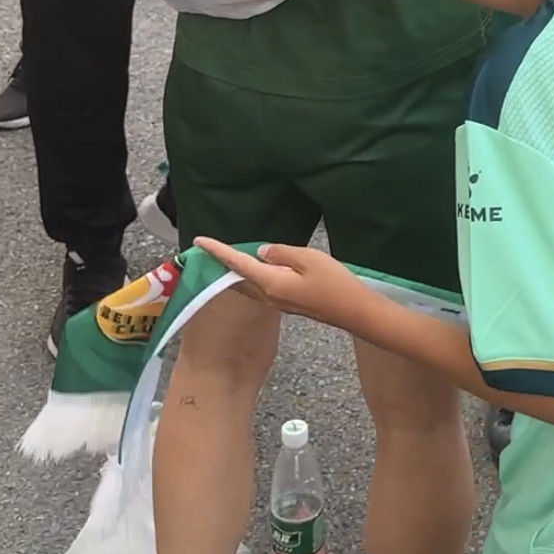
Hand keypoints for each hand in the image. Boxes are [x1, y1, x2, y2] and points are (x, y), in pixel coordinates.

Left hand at [195, 238, 366, 329]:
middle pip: (238, 278)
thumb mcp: (309, 259)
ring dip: (235, 271)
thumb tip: (262, 252)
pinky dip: (250, 277)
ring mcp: (278, 302)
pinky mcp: (287, 304)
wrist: (354, 312)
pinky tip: (255, 269)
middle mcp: (268, 295)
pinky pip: (260, 288)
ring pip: (248, 285)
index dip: (218, 251)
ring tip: (226, 256)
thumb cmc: (334, 283)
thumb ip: (282, 253)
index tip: (199, 241)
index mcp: (270, 282)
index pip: (237, 264)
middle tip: (208, 248)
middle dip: (222, 263)